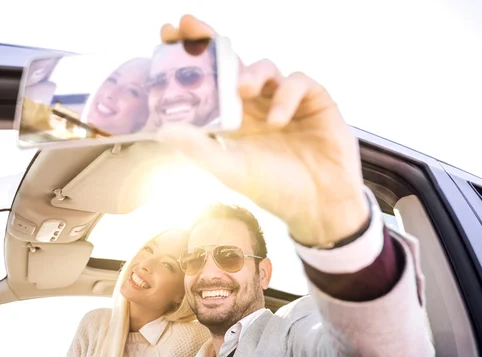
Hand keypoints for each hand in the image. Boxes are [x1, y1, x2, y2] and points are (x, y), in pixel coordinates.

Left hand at [157, 15, 369, 246]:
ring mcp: (285, 100)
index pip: (209, 83)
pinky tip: (280, 120)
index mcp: (234, 120)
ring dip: (252, 74)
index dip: (190, 59)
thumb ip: (199, 149)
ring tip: (245, 91)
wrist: (319, 206)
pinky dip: (286, 95)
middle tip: (188, 25)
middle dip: (210, 43)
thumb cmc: (275, 190)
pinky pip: (298, 82)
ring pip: (265, 68)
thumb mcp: (231, 171)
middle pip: (232, 64)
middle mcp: (257, 106)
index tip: (166, 35)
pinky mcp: (314, 100)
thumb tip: (162, 131)